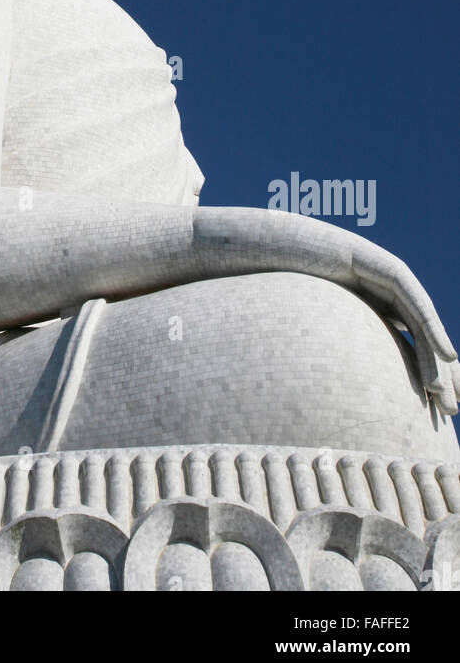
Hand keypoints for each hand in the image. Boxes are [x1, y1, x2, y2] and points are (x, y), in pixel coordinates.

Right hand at [191, 207, 459, 415]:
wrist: (225, 249)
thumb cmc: (236, 296)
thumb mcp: (278, 339)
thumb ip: (300, 361)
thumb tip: (296, 413)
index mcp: (343, 300)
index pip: (392, 336)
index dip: (415, 370)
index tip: (429, 410)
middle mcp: (357, 282)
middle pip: (410, 326)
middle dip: (434, 368)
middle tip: (449, 410)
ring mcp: (360, 265)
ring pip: (414, 311)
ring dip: (436, 352)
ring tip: (444, 394)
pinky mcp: (360, 256)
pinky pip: (405, 290)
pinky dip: (427, 321)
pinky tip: (443, 354)